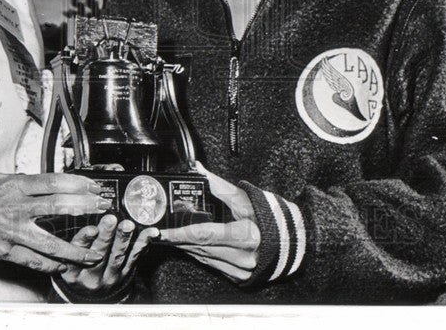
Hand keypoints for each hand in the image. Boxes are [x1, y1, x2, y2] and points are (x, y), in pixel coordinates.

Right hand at [0, 172, 112, 272]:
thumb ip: (22, 182)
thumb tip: (44, 183)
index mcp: (15, 186)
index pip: (54, 182)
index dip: (78, 184)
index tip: (94, 186)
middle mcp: (15, 208)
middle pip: (59, 207)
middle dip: (86, 208)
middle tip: (104, 209)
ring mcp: (11, 232)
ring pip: (50, 243)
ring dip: (75, 248)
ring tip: (93, 252)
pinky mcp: (4, 251)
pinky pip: (32, 260)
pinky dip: (50, 265)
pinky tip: (63, 267)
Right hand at [60, 214, 157, 294]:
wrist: (94, 295)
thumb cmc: (80, 269)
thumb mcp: (70, 261)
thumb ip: (76, 243)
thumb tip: (83, 212)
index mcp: (72, 273)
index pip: (77, 254)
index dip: (84, 241)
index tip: (91, 230)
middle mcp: (90, 277)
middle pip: (98, 255)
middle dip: (106, 236)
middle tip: (111, 220)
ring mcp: (109, 278)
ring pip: (117, 257)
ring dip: (123, 239)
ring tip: (127, 225)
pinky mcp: (124, 276)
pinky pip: (134, 258)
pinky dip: (143, 243)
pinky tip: (150, 233)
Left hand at [159, 164, 258, 281]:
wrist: (286, 239)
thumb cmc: (265, 216)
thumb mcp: (243, 197)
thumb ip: (217, 184)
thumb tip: (197, 169)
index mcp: (246, 234)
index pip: (205, 234)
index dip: (181, 233)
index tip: (163, 231)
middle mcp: (244, 256)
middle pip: (201, 247)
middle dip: (178, 239)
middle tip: (158, 232)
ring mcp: (242, 269)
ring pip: (203, 257)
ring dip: (185, 247)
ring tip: (170, 236)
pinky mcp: (239, 277)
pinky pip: (211, 265)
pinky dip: (198, 254)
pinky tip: (188, 246)